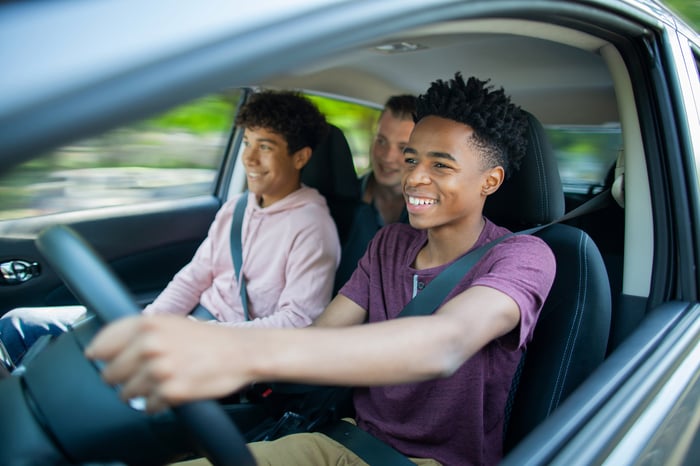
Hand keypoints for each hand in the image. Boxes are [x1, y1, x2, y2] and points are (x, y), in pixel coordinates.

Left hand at [85, 315, 247, 411]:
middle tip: (140, 374)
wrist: (241, 352)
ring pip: (126, 393)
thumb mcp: (172, 323)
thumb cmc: (209, 339)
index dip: (100, 355)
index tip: (102, 360)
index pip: (102, 343)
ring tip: (159, 383)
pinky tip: (171, 391)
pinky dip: (156, 404)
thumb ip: (140, 332)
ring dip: (139, 393)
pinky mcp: (170, 392)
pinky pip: (147, 407)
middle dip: (122, 378)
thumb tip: (108, 347)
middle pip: (109, 373)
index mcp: (148, 324)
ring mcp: (159, 370)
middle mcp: (150, 345)